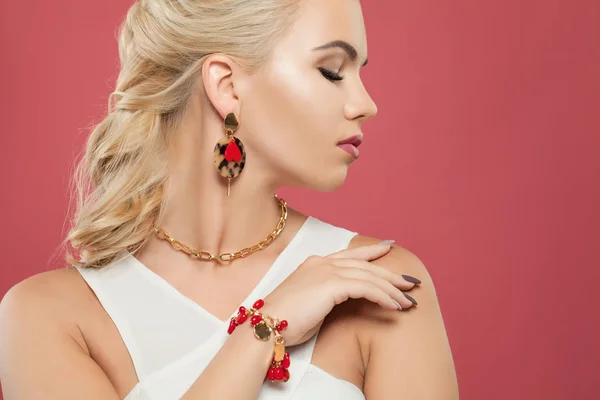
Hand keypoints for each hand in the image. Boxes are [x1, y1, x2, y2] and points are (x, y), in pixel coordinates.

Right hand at [260, 242, 418, 345]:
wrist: (266, 325)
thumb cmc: (285, 320)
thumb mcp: (309, 302)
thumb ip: (326, 294)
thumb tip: (343, 298)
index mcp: (314, 264)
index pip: (349, 255)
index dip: (371, 251)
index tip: (388, 247)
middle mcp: (322, 262)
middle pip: (364, 265)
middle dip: (390, 274)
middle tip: (410, 281)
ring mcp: (326, 271)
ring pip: (369, 276)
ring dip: (392, 290)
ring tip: (408, 301)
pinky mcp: (331, 285)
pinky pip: (366, 289)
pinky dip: (383, 297)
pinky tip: (394, 306)